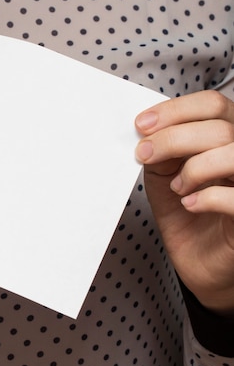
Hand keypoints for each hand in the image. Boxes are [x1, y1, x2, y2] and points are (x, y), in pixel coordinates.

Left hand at [135, 90, 233, 316]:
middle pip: (220, 126)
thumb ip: (162, 148)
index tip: (142, 125)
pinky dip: (208, 197)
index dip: (175, 110)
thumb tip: (147, 128)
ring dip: (195, 168)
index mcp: (227, 136)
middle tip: (145, 154)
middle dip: (173, 138)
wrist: (198, 261)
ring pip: (233, 153)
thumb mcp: (165, 173)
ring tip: (177, 187)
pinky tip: (190, 205)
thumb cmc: (186, 213)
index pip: (213, 103)